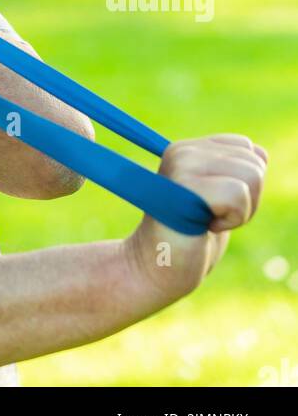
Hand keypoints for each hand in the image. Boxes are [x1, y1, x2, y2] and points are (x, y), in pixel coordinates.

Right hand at [124, 133, 267, 304]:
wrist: (154, 269)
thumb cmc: (189, 238)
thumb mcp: (218, 198)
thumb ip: (236, 171)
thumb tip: (261, 153)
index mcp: (189, 148)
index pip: (247, 147)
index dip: (246, 183)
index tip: (217, 204)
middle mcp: (183, 150)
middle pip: (254, 162)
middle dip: (248, 199)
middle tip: (212, 217)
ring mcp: (182, 165)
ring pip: (252, 176)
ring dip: (241, 211)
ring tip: (208, 221)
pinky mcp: (185, 186)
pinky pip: (239, 195)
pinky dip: (233, 219)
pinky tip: (206, 227)